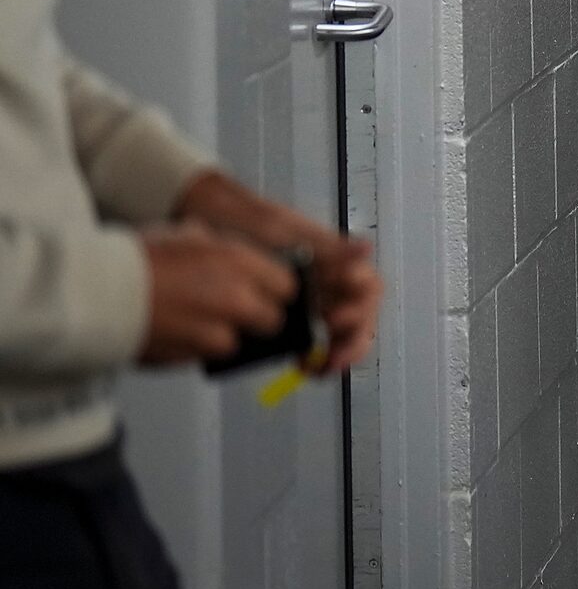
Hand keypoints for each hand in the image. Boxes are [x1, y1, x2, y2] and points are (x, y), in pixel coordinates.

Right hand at [138, 223, 298, 366]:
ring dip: (222, 336)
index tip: (267, 293)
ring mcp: (216, 332)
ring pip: (238, 342)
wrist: (96, 291)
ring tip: (192, 322)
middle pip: (272, 320)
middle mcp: (236, 299)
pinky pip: (205, 357)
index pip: (287, 285)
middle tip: (234, 312)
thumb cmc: (138, 259)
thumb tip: (245, 261)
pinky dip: (195, 350)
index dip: (275, 290)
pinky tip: (175, 332)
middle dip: (257, 318)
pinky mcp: (192, 357)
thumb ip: (225, 250)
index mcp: (239, 263)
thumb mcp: (190, 235)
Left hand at [173, 169, 382, 371]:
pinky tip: (296, 364)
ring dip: (334, 354)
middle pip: (359, 317)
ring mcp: (306, 302)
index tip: (334, 319)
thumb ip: (326, 244)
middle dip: (350, 341)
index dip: (361, 308)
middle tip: (329, 357)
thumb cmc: (243, 220)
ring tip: (315, 368)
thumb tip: (366, 247)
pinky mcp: (283, 319)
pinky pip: (308, 342)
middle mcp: (325, 282)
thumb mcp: (282, 230)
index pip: (367, 288)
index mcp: (332, 261)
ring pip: (338, 334)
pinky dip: (309, 357)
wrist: (199, 222)